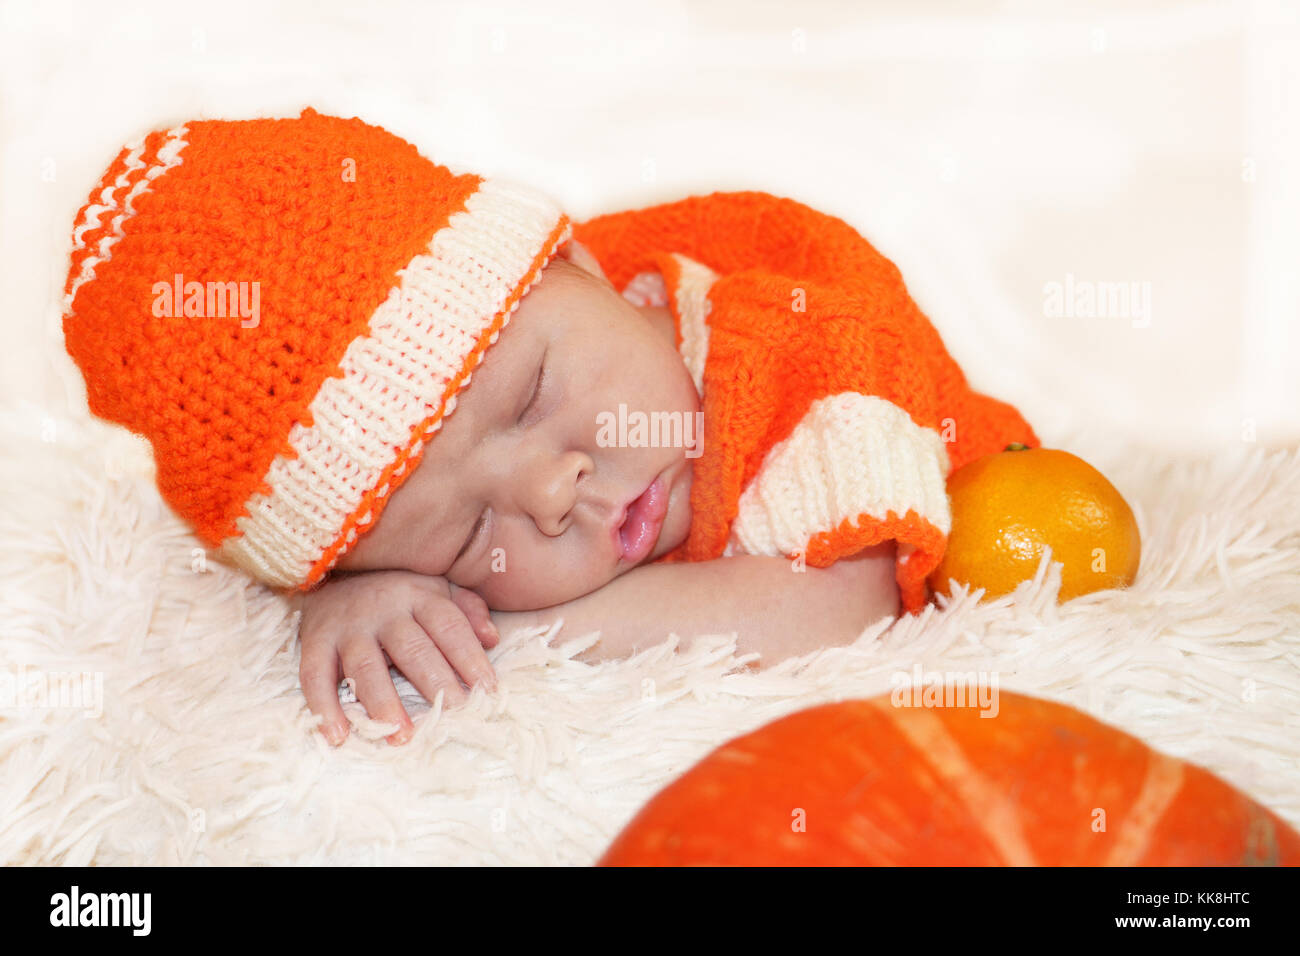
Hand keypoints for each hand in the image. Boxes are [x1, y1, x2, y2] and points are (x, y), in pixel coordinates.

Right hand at [296, 569, 500, 746]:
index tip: (488, 691)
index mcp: (419, 595)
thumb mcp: (436, 587)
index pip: (449, 627)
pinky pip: (315, 676)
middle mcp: (384, 609)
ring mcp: (347, 627)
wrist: (329, 565)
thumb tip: (492, 638)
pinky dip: (324, 708)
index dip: (470, 658)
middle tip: (453, 716)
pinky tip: (338, 736)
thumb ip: (467, 610)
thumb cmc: (395, 589)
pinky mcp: (314, 641)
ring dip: (382, 703)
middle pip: (412, 649)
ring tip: (399, 735)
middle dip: (434, 684)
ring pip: (365, 667)